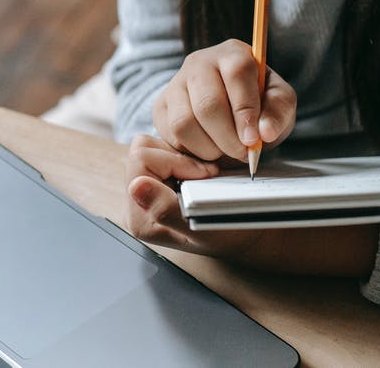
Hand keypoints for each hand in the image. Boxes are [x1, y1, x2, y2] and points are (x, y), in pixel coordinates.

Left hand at [124, 134, 265, 256]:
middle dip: (177, 156)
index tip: (205, 175)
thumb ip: (165, 209)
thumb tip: (137, 186)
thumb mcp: (203, 227)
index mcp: (139, 216)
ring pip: (150, 144)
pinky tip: (200, 173)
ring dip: (180, 155)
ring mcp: (145, 188)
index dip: (176, 160)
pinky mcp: (156, 177)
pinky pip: (160, 147)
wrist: (243, 235)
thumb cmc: (228, 233)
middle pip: (141, 149)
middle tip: (206, 174)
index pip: (141, 160)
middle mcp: (135, 201)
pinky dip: (184, 154)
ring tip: (203, 174)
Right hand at [153, 39, 295, 161]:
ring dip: (208, 148)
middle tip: (241, 152)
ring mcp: (175, 83)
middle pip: (207, 105)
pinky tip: (207, 147)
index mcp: (233, 53)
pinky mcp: (160, 106)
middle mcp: (199, 63)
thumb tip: (264, 133)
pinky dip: (192, 151)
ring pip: (184, 123)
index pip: (237, 74)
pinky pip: (170, 136)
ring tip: (223, 150)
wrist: (231, 106)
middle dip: (227, 138)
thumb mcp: (279, 102)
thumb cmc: (258, 102)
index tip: (254, 140)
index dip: (245, 111)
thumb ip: (278, 112)